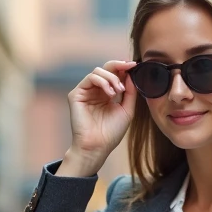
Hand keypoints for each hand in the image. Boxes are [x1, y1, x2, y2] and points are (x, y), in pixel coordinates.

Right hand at [60, 60, 137, 177]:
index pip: (114, 74)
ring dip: (112, 77)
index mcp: (106, 94)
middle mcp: (95, 91)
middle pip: (105, 68)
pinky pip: (89, 78)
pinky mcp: (76, 94)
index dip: (123, 68)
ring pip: (98, 71)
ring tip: (118, 91)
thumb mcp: (127, 110)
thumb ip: (130, 92)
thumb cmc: (111, 133)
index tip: (134, 65)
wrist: (98, 146)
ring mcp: (85, 92)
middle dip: (119, 66)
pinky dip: (102, 81)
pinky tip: (110, 94)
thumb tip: (131, 74)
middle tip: (129, 68)